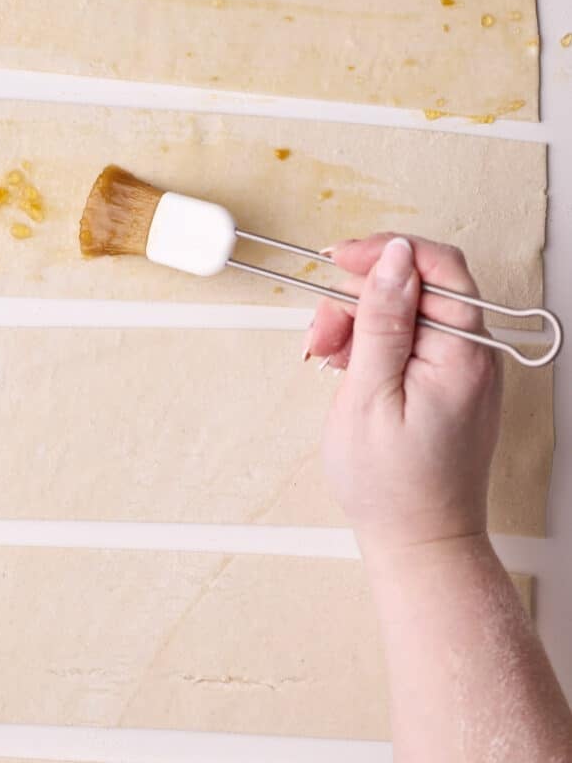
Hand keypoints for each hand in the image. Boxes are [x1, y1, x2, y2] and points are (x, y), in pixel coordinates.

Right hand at [305, 234, 501, 560]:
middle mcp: (471, 354)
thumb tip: (395, 257)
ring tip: (328, 359)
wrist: (417, 542)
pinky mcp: (443, 380)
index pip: (438, 266)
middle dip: (360, 299)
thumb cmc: (393, 485)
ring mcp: (459, 367)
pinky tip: (346, 369)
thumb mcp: (371, 395)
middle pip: (415, 287)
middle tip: (324, 333)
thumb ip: (383, 321)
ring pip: (404, 313)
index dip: (386, 252)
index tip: (341, 259)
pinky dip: (369, 347)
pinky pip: (405, 341)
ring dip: (357, 325)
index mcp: (463, 353)